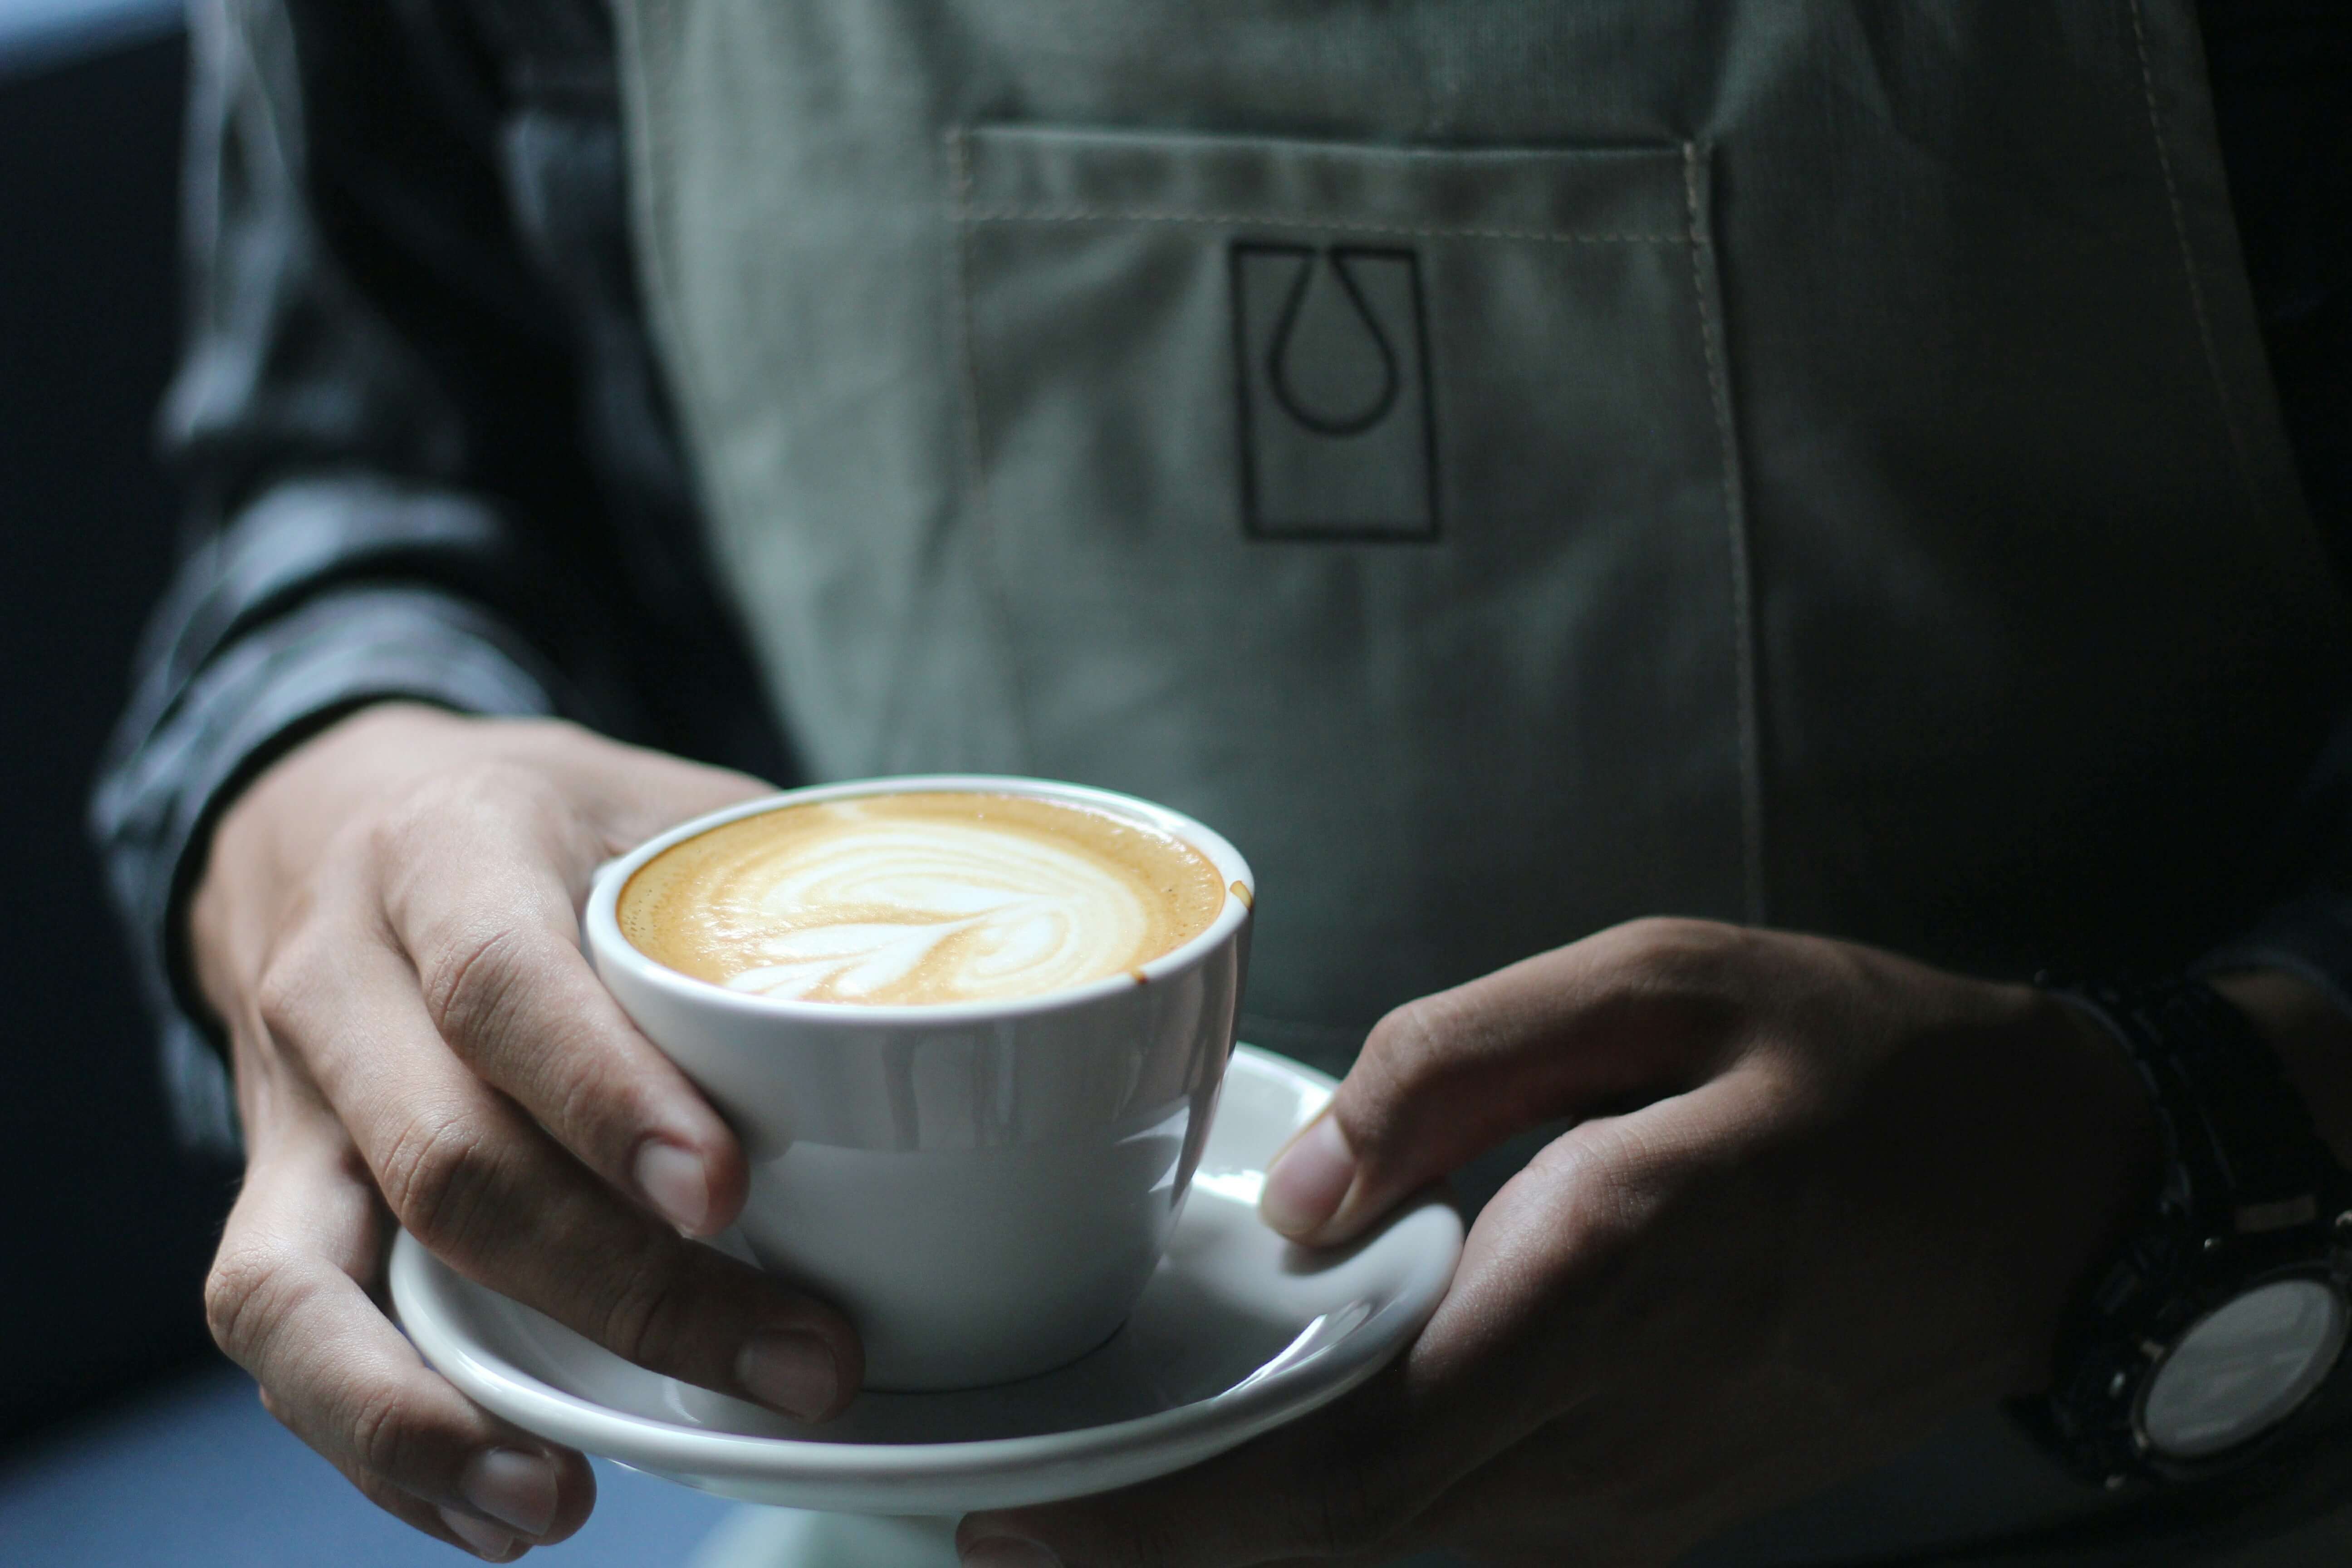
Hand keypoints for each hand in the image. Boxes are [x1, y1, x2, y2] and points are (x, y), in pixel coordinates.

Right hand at [191, 703, 863, 1559]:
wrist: (329, 813)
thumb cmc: (540, 823)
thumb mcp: (651, 806)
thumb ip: (774, 886)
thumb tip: (958, 988)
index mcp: (448, 858)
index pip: (504, 983)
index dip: (605, 1096)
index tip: (722, 1193)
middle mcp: (341, 985)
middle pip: (448, 1164)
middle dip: (621, 1289)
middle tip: (798, 1363)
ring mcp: (289, 1106)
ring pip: (301, 1282)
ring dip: (432, 1411)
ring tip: (561, 1500)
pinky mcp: (269, 1194)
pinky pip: (278, 1331)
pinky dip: (374, 1438)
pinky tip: (495, 1499)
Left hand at [959, 918, 2161, 1566]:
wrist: (2050, 1197)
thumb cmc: (1860, 1062)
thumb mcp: (1669, 983)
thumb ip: (1468, 1065)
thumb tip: (1307, 1190)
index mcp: (1601, 1281)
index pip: (1342, 1465)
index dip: (1168, 1514)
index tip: (1021, 1512)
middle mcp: (1607, 1430)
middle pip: (1339, 1537)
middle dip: (1158, 1543)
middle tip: (1004, 1512)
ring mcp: (1637, 1495)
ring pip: (1394, 1548)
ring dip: (1239, 1531)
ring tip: (1107, 1483)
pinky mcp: (1655, 1507)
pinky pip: (1466, 1527)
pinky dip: (1342, 1510)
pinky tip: (1269, 1457)